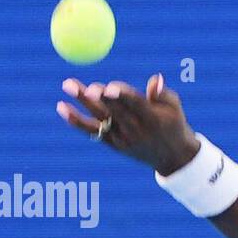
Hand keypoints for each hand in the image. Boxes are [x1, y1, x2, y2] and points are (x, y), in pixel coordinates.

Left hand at [56, 73, 201, 175]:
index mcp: (153, 120)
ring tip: (68, 85)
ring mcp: (122, 139)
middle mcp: (136, 131)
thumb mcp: (175, 108)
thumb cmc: (173, 124)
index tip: (109, 87)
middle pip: (114, 111)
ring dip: (82, 103)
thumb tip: (155, 80)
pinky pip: (92, 131)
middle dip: (100, 98)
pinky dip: (76, 120)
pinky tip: (62, 107)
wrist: (172, 157)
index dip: (121, 95)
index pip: (135, 105)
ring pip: (99, 119)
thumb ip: (163, 94)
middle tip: (86, 86)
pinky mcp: (113, 144)